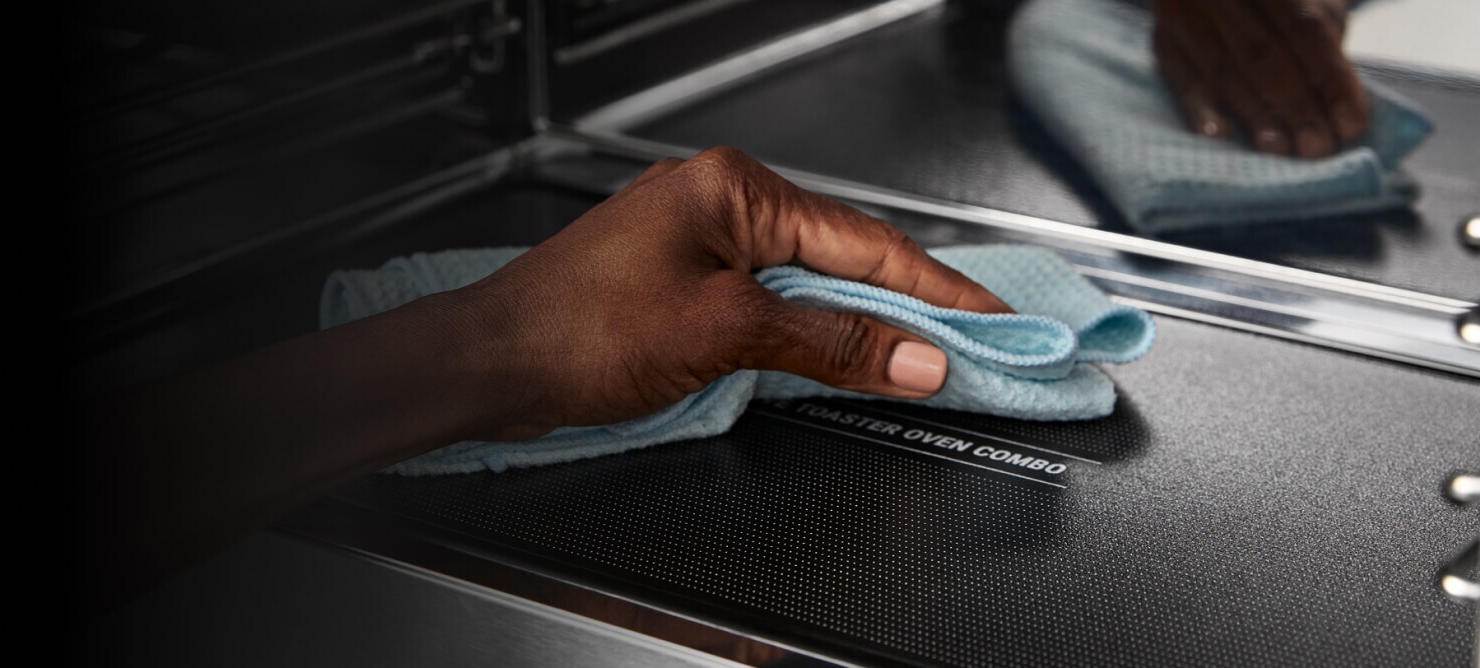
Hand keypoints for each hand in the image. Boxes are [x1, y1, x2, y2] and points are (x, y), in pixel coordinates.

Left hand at [447, 147, 1011, 439]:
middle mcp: (715, 201)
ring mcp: (695, 242)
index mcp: (733, 189)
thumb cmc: (576, 332)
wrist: (489, 364)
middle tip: (974, 346)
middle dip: (908, 304)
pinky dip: (812, 331)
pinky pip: (768, 301)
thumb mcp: (724, 334)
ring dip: (861, 321)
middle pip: (841, 256)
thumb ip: (829, 343)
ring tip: (924, 357)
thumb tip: (913, 356)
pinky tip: (840, 357)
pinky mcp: (676, 283)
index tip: (990, 322)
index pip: (864, 242)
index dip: (937, 289)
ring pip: (806, 281)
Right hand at [1151, 0, 1366, 157]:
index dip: (1331, 80)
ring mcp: (1186, 13)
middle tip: (1317, 148)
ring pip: (1224, 72)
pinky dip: (1201, 111)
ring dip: (1256, 117)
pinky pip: (1182, 81)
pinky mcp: (1163, 42)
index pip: (1305, 30)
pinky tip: (1220, 137)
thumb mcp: (1314, 6)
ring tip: (1280, 151)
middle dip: (1296, 106)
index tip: (1350, 125)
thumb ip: (1324, 47)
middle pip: (1263, 55)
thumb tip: (1341, 111)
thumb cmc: (1285, 9)